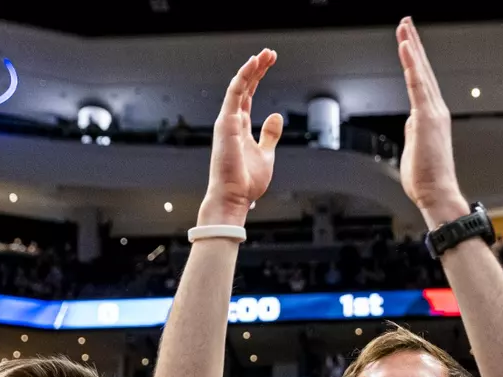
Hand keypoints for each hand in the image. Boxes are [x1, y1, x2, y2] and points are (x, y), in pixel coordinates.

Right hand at [199, 51, 283, 225]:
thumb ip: (269, 135)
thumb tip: (276, 116)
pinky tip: (253, 63)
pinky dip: (243, 77)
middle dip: (257, 68)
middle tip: (270, 53)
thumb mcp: (266, 155)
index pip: (248, 95)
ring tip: (265, 54)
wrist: (234, 198)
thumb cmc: (246, 182)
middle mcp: (231, 120)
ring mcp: (227, 120)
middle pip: (244, 87)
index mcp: (240, 127)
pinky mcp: (226, 123)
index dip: (258, 77)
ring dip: (252, 68)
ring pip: (239, 86)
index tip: (269, 63)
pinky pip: (234, 93)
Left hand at [396, 18, 468, 228]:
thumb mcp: (416, 150)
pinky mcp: (427, 118)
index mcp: (432, 117)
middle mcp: (436, 111)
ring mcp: (433, 113)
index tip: (408, 42)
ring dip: (412, 48)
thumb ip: (414, 132)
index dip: (414, 60)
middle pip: (423, 70)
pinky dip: (411, 64)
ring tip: (404, 27)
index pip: (421, 82)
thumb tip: (411, 123)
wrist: (439, 195)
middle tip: (406, 23)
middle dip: (414, 45)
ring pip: (421, 72)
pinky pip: (417, 85)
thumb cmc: (428, 180)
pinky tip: (405, 47)